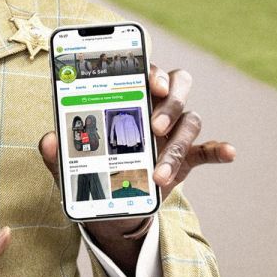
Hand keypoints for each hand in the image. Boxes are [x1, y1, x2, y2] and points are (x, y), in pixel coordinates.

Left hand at [37, 65, 235, 239]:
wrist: (113, 206)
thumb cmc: (92, 172)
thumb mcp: (70, 165)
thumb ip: (58, 152)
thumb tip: (48, 140)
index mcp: (128, 98)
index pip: (145, 71)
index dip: (152, 70)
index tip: (151, 81)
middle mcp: (156, 108)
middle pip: (177, 86)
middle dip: (170, 101)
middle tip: (154, 125)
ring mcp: (174, 132)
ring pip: (190, 120)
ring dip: (176, 145)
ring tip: (158, 173)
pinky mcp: (187, 158)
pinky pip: (207, 149)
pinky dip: (219, 149)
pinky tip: (228, 153)